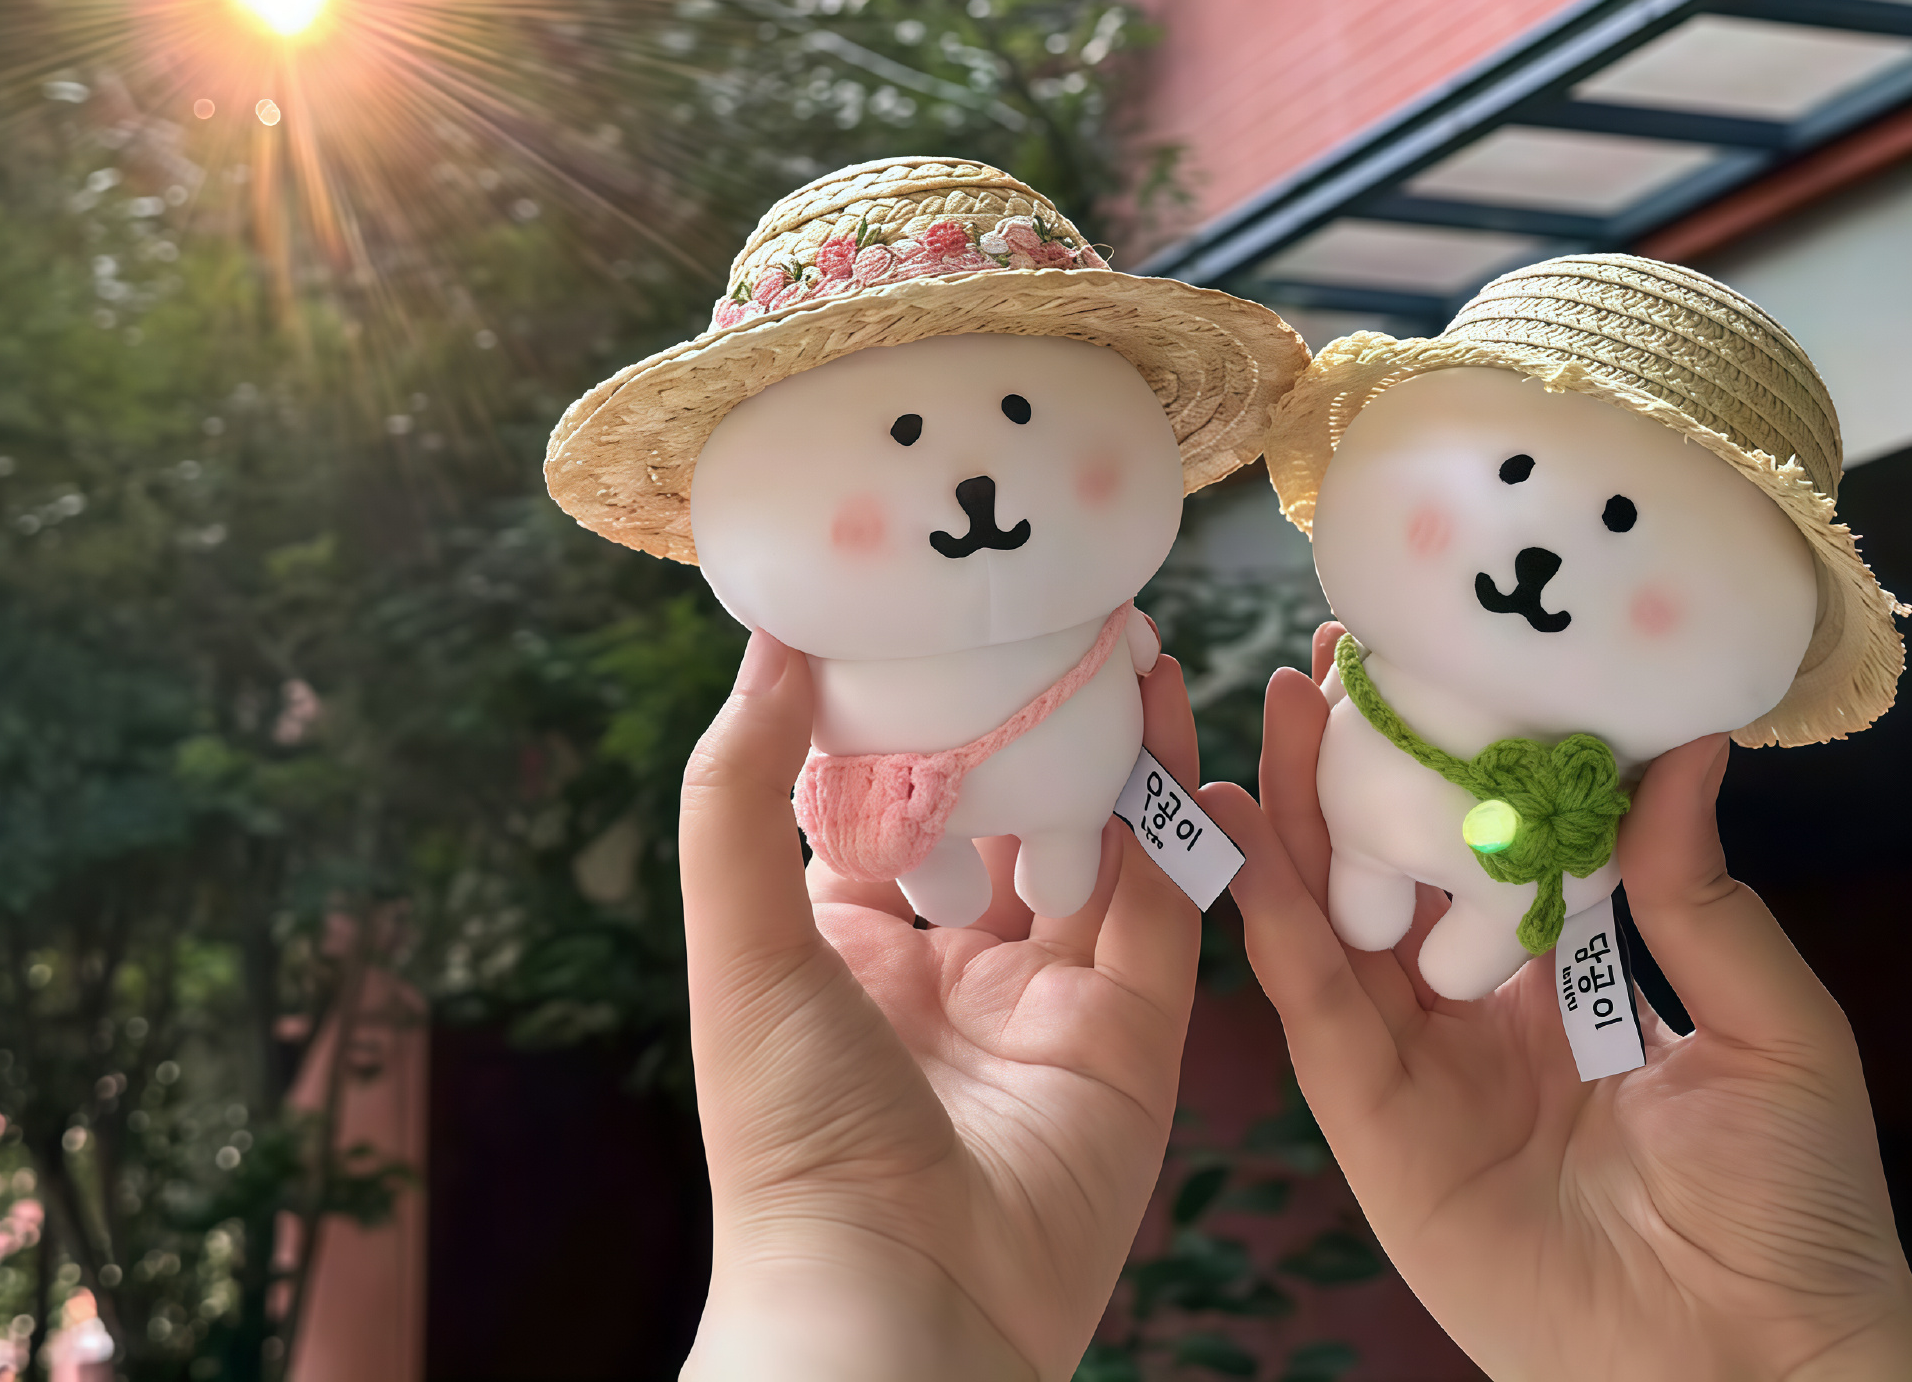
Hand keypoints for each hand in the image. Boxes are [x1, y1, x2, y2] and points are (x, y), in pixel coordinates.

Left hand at [678, 633, 1203, 1381]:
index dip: (919, 710)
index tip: (938, 613)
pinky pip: (1161, 900)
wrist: (903, 1303)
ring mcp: (1047, 995)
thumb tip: (770, 641)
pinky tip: (1170, 715)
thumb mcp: (742, 941)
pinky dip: (1171, 808)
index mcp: (852, 943)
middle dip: (1032, 717)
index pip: (893, 798)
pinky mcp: (1131, 1029)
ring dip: (1111, 741)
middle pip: (1006, 809)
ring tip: (1126, 635)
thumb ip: (740, 790)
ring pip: (1091, 840)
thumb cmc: (793, 1126)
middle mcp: (952, 963)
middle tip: (1057, 610)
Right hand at [1200, 624, 1911, 1381]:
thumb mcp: (1771, 1027)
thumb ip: (1699, 894)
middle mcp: (1470, 1013)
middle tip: (1329, 665)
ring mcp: (1414, 1067)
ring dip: (1296, 817)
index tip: (1432, 664)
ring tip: (1281, 715)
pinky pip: (1315, 1006)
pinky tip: (1242, 834)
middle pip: (1388, 870)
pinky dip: (1271, 917)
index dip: (1450, 762)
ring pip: (1333, 921)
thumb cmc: (1794, 1209)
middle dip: (1353, 769)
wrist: (1757, 1370)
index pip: (1481, 850)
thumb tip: (1687, 745)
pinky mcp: (1372, 1124)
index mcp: (1560, 984)